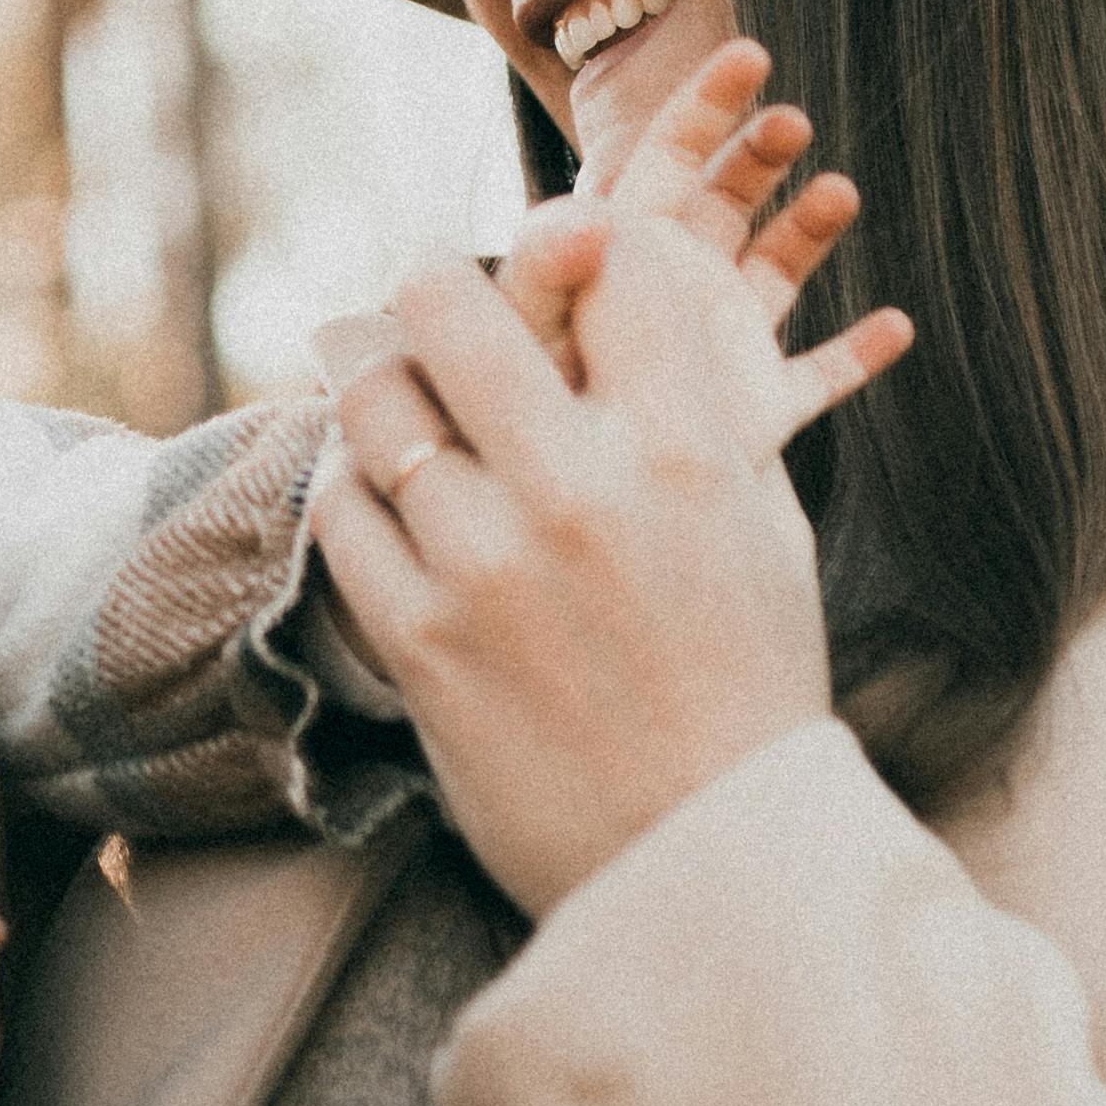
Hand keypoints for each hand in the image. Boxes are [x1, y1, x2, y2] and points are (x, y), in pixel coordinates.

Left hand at [313, 201, 907, 920]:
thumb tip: (634, 291)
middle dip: (438, 285)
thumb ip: (703, 409)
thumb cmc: (749, 684)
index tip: (562, 255)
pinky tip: (382, 490)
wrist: (710, 865)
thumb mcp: (764, 529)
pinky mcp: (419, 642)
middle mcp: (582, 493)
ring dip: (380, 381)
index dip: (578, 240)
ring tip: (393, 387)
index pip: (606, 259)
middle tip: (437, 302)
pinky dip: (353, 483)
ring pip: (373, 399)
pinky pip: (341, 510)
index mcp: (689, 451)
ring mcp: (488, 569)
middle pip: (448, 300)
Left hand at [377, 32, 870, 397]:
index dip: (705, 105)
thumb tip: (583, 210)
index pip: (666, 157)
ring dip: (809, 229)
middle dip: (760, 153)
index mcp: (620, 252)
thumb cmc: (511, 421)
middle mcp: (672, 288)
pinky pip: (817, 377)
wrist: (545, 519)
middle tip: (792, 121)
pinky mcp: (753, 414)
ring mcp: (718, 347)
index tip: (748, 54)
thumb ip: (545, 273)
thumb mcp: (526, 337)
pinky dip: (856, 355)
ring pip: (776, 270)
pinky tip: (897, 327)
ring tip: (841, 192)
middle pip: (726, 198)